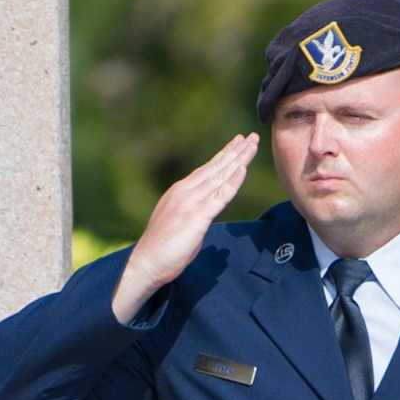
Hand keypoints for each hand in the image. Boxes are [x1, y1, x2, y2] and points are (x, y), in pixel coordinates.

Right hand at [112, 132, 259, 323]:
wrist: (146, 262)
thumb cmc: (163, 250)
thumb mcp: (182, 226)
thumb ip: (196, 217)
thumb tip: (205, 219)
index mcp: (181, 192)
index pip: (207, 170)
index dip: (224, 155)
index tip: (237, 143)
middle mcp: (186, 192)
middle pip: (216, 167)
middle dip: (235, 151)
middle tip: (251, 137)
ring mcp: (191, 202)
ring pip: (220, 176)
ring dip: (238, 160)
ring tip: (252, 145)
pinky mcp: (196, 217)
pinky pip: (219, 197)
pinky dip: (232, 182)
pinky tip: (243, 169)